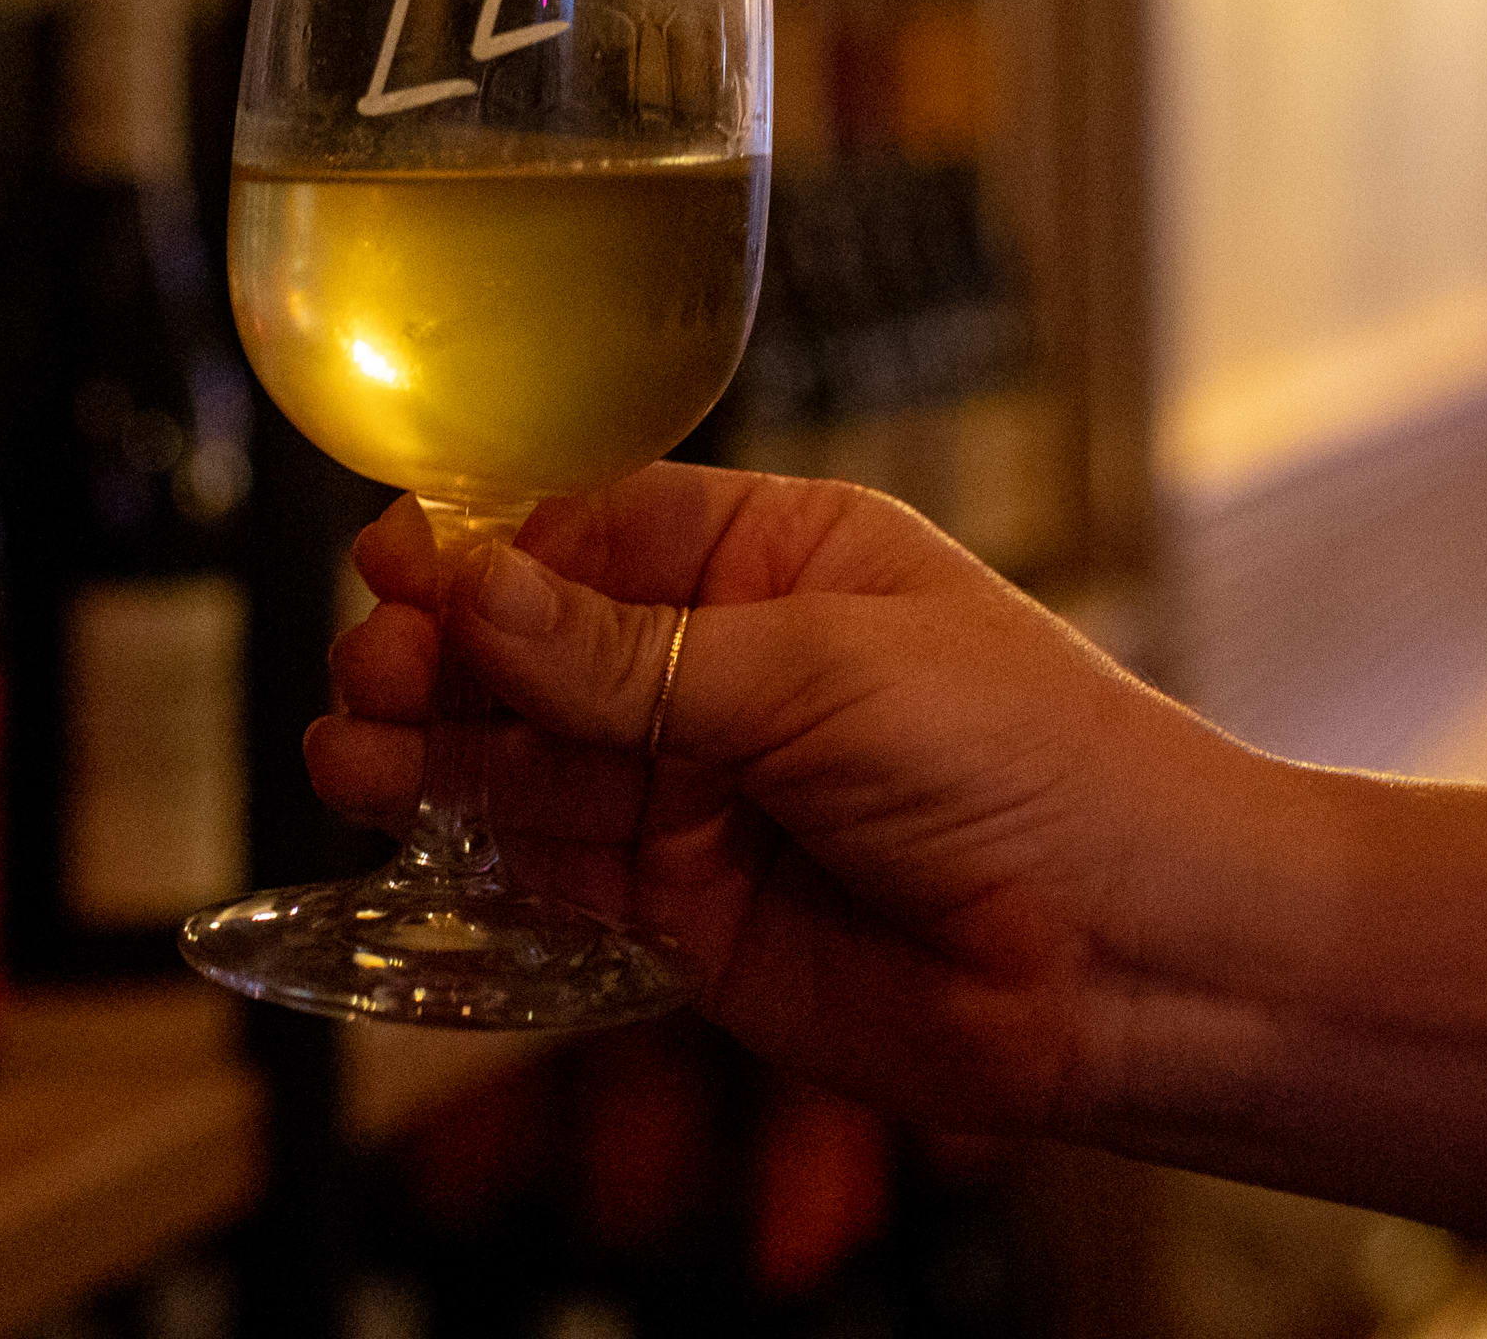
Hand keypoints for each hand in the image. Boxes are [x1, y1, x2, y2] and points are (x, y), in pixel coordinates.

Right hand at [310, 464, 1263, 1136]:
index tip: (394, 557)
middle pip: (538, 642)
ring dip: (436, 749)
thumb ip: (630, 652)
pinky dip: (479, 844)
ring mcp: (704, 786)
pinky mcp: (688, 905)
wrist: (1136, 961)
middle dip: (446, 651)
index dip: (486, 544)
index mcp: (776, 554)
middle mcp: (728, 663)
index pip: (591, 525)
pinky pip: (556, 861)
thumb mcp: (822, 670)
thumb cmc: (1036, 765)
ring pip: (529, 753)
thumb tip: (472, 585)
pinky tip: (407, 818)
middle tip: (374, 669)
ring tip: (350, 749)